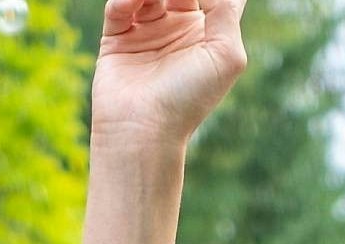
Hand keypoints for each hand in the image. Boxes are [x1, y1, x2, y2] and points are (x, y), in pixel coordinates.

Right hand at [92, 0, 246, 156]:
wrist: (144, 130)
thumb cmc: (189, 99)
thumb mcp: (226, 55)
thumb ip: (226, 10)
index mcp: (205, 34)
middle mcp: (176, 30)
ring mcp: (147, 32)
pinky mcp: (118, 38)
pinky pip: (119, 6)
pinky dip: (124, 0)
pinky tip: (131, 5)